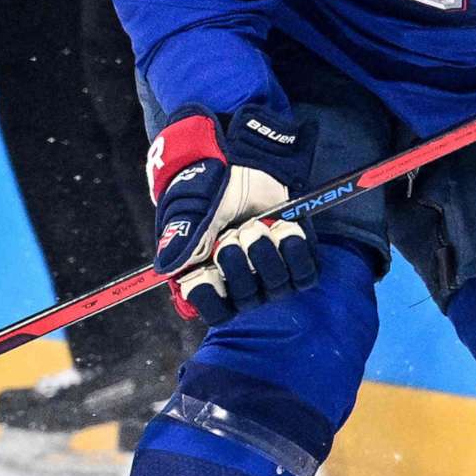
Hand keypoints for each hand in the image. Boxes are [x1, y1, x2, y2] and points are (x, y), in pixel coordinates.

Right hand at [148, 105, 316, 324]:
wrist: (245, 163)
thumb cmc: (210, 188)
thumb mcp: (190, 209)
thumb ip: (181, 238)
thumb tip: (170, 270)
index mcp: (207, 276)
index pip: (214, 312)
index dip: (211, 298)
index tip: (206, 271)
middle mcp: (240, 282)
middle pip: (247, 301)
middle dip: (238, 266)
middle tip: (233, 234)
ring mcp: (270, 272)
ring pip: (277, 288)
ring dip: (267, 257)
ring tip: (257, 225)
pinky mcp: (297, 258)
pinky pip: (305, 274)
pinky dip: (296, 252)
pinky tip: (285, 228)